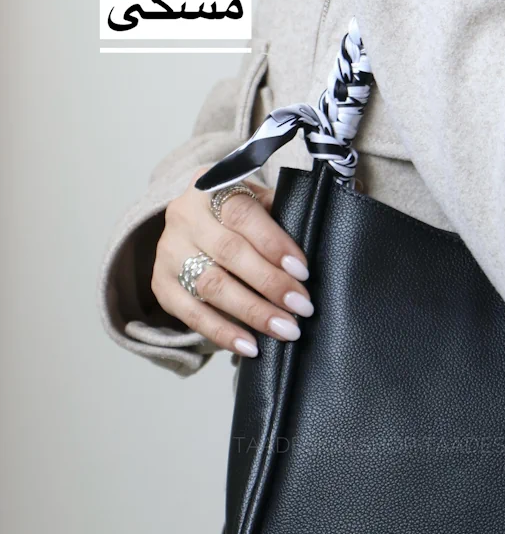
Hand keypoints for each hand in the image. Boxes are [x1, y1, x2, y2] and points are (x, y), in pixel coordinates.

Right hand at [151, 166, 313, 357]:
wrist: (194, 223)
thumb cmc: (240, 216)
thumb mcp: (258, 203)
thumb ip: (279, 217)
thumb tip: (315, 248)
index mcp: (211, 187)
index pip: (244, 215)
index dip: (274, 244)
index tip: (303, 271)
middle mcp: (184, 216)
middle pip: (229, 253)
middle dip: (271, 283)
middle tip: (302, 307)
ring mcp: (168, 251)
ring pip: (212, 286)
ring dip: (253, 312)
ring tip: (285, 329)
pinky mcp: (161, 284)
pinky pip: (192, 314)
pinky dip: (223, 332)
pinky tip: (250, 346)